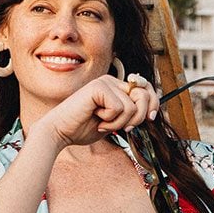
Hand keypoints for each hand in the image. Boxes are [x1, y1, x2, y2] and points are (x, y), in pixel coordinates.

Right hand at [35, 73, 159, 149]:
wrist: (60, 131)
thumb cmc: (83, 128)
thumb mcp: (114, 122)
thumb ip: (129, 115)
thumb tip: (150, 114)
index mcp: (116, 87)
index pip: (146, 89)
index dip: (153, 104)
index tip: (151, 119)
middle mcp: (112, 81)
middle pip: (144, 95)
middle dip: (137, 117)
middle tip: (123, 127)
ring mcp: (105, 82)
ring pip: (132, 106)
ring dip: (119, 123)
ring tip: (103, 123)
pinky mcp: (98, 87)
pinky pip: (119, 108)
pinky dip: (110, 120)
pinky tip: (96, 118)